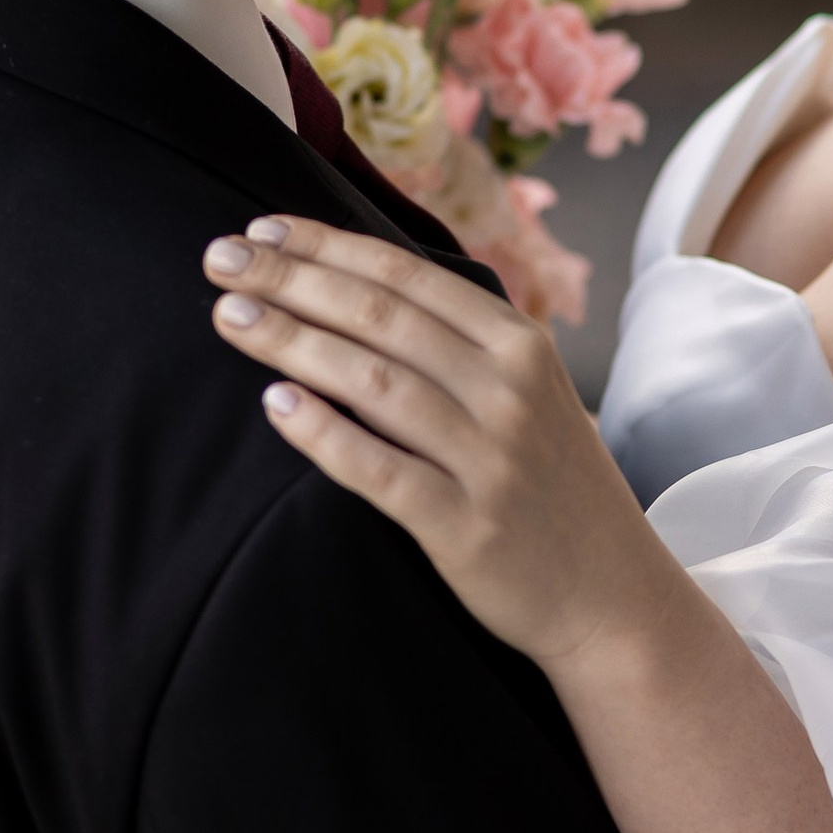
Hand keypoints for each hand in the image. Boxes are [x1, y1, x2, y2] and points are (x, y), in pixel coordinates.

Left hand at [205, 218, 832, 832]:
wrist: (616, 605)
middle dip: (290, 276)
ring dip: (293, 340)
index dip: (324, 244)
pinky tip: (275, 405)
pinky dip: (323, 433)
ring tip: (227, 315)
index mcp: (519, 345)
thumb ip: (460, 340)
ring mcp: (489, 459)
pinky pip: (379, 471)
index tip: (257, 226)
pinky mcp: (466, 528)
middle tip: (216, 256)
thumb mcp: (526, 394)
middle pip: (379, 315)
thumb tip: (365, 278)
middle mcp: (508, 390)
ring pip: (372, 380)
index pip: (404, 274)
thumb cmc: (555, 492)